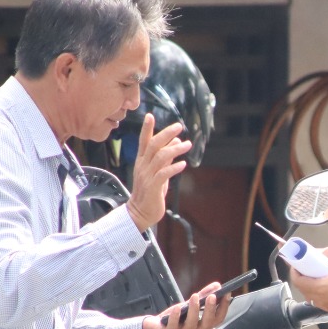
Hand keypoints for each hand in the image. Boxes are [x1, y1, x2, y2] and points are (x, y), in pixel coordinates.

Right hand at [127, 113, 192, 232]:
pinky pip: (163, 174)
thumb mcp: (159, 171)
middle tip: (179, 126)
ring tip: (188, 144)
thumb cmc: (151, 191)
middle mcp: (143, 166)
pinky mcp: (153, 187)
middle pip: (153, 145)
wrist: (140, 212)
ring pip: (160, 157)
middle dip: (166, 133)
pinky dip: (174, 167)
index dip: (147, 128)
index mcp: (142, 161)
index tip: (150, 115)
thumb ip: (166, 157)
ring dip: (175, 149)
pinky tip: (183, 164)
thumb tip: (177, 141)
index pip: (144, 141)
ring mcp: (147, 176)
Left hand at [142, 283, 231, 328]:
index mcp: (204, 326)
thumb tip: (217, 285)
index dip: (224, 307)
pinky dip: (176, 316)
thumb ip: (204, 296)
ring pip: (192, 324)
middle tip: (212, 296)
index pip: (218, 318)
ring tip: (195, 296)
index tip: (227, 293)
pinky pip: (174, 325)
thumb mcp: (191, 306)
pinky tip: (178, 307)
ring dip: (194, 309)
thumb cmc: (177, 317)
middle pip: (207, 323)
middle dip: (210, 309)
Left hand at [289, 248, 327, 314]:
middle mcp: (320, 299)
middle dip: (302, 277)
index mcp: (320, 288)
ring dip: (310, 286)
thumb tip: (321, 252)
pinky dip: (319, 293)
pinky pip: (320, 301)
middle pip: (302, 289)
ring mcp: (326, 306)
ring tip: (318, 277)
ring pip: (311, 296)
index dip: (294, 271)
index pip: (297, 280)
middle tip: (307, 269)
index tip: (296, 264)